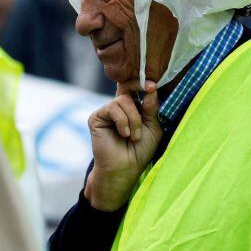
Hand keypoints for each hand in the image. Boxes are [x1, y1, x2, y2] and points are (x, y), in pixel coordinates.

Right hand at [84, 80, 163, 210]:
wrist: (125, 168)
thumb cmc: (139, 151)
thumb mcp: (152, 128)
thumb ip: (151, 109)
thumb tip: (151, 89)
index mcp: (131, 109)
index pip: (134, 88)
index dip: (142, 82)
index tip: (153, 85)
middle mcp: (118, 108)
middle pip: (126, 86)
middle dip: (139, 86)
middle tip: (150, 88)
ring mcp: (106, 112)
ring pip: (123, 100)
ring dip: (134, 119)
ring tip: (134, 136)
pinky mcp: (96, 118)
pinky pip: (112, 108)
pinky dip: (122, 121)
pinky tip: (124, 134)